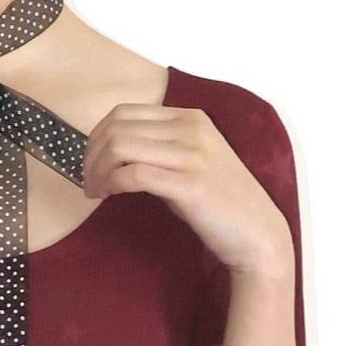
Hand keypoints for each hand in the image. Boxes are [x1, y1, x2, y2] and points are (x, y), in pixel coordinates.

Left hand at [82, 105, 292, 278]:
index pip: (124, 112)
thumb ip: (159, 148)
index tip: (91, 163)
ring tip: (95, 192)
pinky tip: (107, 196)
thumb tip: (114, 151)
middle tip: (88, 182)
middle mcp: (191, 129)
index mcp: (190, 117)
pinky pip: (133, 174)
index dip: (97, 136)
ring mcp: (192, 155)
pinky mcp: (189, 184)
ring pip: (120, 147)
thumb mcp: (191, 162)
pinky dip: (111, 184)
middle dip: (91, 156)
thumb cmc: (220, 203)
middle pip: (116, 128)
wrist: (257, 233)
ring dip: (97, 171)